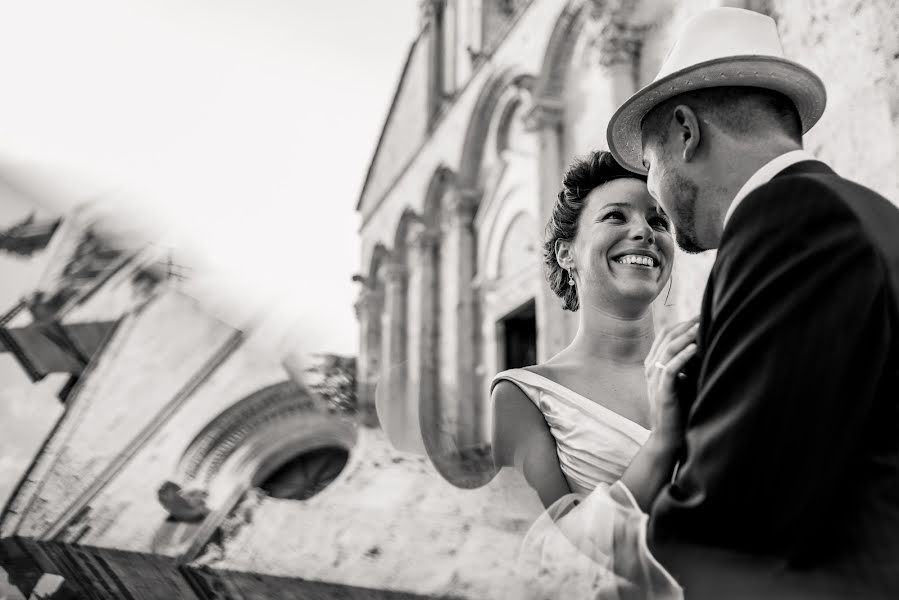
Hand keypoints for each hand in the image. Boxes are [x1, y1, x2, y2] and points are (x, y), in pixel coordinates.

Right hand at [645, 316, 698, 443]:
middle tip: (705, 314)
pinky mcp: (662, 392)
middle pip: (667, 337)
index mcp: (654, 364)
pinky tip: (694, 348)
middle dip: (686, 324)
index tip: (702, 315)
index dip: (683, 322)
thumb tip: (709, 345)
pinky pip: (670, 369)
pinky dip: (682, 356)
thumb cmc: (680, 409)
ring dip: (686, 336)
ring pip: (668, 350)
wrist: (668, 437)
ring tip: (701, 326)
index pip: (666, 334)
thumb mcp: (684, 381)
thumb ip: (690, 365)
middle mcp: (651, 368)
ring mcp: (655, 380)